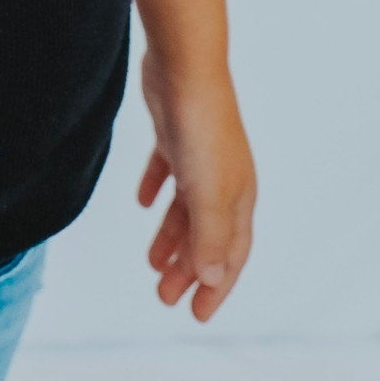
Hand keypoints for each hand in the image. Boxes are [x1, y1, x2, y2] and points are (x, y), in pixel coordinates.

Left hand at [136, 48, 256, 320]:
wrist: (184, 64)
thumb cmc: (202, 129)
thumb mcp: (207, 192)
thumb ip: (209, 238)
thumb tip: (210, 281)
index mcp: (239, 197)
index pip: (231, 255)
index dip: (216, 287)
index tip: (196, 316)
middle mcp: (224, 178)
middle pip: (207, 236)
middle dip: (188, 270)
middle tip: (164, 299)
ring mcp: (199, 155)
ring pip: (186, 209)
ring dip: (170, 238)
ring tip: (151, 264)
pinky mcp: (174, 132)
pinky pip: (166, 170)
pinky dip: (154, 188)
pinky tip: (140, 202)